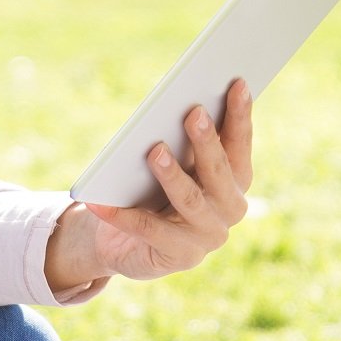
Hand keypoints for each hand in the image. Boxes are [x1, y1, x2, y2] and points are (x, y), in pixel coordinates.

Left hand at [46, 78, 254, 288]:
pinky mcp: (179, 257)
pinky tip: (100, 200)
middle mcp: (229, 209)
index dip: (240, 116)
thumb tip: (181, 104)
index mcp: (235, 181)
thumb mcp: (172, 163)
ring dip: (172, 174)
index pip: (240, 145)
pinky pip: (148, 230)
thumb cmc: (152, 190)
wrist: (128, 242)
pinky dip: (122, 214)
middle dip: (207, 141)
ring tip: (154, 151)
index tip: (238, 83)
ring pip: (189, 200)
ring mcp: (207, 237)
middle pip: (219, 172)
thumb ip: (182, 140)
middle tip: (193, 112)